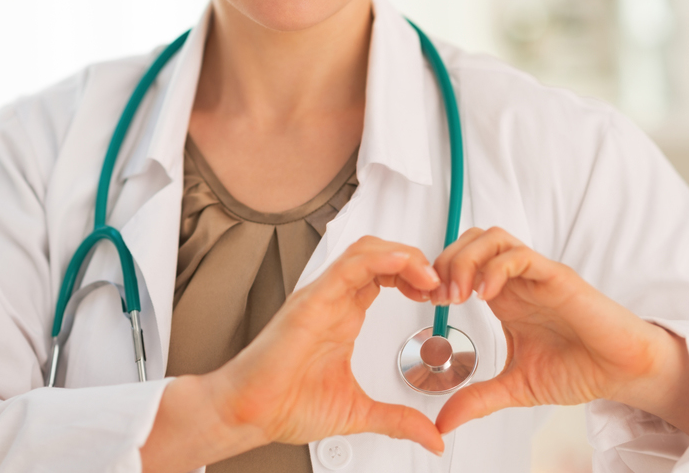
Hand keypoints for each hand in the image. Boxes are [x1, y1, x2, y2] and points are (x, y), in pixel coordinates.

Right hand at [142, 237, 443, 472]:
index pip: (387, 275)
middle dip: (416, 260)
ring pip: (368, 251)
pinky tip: (404, 266)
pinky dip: (380, 259)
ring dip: (404, 256)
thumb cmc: (284, 405)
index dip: (417, 277)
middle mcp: (334, 299)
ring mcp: (323, 296)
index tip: (439, 295)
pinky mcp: (312, 301)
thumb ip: (398, 420)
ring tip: (429, 275)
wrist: (247, 413)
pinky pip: (349, 266)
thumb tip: (431, 437)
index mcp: (345, 315)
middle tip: (441, 283)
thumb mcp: (358, 413)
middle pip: (381, 254)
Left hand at [430, 228, 688, 436]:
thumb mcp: (516, 387)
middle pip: (471, 241)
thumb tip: (443, 422)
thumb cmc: (580, 369)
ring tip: (459, 294)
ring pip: (492, 238)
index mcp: (505, 297)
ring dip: (467, 260)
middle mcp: (518, 280)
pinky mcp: (557, 278)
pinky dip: (496, 268)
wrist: (621, 372)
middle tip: (439, 297)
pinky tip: (486, 295)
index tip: (426, 303)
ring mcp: (536, 276)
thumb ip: (478, 399)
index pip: (461, 262)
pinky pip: (521, 256)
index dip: (438, 276)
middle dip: (445, 262)